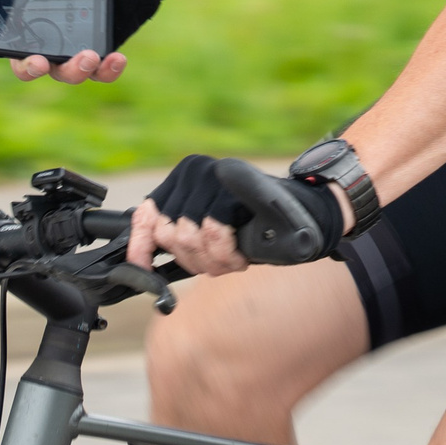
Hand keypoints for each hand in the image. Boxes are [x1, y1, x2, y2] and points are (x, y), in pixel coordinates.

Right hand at [4, 0, 178, 83]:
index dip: (9, 48)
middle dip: (33, 68)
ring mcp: (79, 40)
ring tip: (91, 57)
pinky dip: (107, 72)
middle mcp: (54, 27)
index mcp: (38, 3)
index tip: (21, 51)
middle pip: (35, 62)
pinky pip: (101, 71)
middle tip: (42, 63)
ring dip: (75, 71)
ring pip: (68, 72)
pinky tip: (117, 59)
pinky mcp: (105, 47)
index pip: (14, 32)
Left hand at [126, 154, 342, 277]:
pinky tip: (242, 256)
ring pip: (189, 235)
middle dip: (195, 261)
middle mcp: (191, 171)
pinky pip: (213, 229)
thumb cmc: (258, 226)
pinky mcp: (228, 180)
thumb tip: (141, 265)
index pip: (146, 217)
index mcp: (182, 181)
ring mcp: (210, 172)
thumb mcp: (211, 233)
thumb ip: (180, 239)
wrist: (305, 215)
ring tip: (234, 261)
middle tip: (221, 265)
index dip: (140, 248)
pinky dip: (227, 251)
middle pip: (170, 234)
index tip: (140, 273)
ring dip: (213, 261)